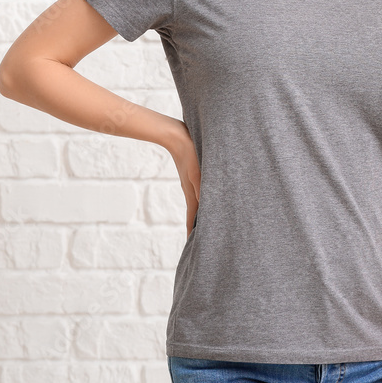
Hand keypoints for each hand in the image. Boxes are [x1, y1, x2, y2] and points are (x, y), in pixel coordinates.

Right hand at [166, 120, 200, 236]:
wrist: (176, 136)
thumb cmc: (188, 153)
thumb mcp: (196, 172)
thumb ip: (200, 189)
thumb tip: (205, 207)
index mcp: (193, 193)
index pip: (192, 219)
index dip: (192, 233)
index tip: (193, 247)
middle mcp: (192, 191)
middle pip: (195, 214)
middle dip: (197, 228)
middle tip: (200, 242)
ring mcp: (192, 183)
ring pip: (198, 204)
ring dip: (200, 215)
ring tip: (204, 225)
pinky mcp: (194, 176)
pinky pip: (199, 193)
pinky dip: (202, 201)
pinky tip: (206, 201)